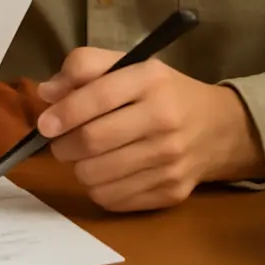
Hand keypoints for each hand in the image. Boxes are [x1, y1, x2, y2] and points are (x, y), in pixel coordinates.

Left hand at [36, 48, 264, 212]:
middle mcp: (163, 120)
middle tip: (59, 141)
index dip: (65, 112)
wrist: (219, 128)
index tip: (44, 124)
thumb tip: (46, 93)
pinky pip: (115, 200)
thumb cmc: (163, 92)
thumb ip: (84, 68)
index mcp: (150, 80)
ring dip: (78, 168)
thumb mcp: (129, 65)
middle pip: (93, 140)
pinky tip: (105, 173)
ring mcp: (170, 160)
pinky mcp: (172, 192)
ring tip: (83, 156)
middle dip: (63, 144)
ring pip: (99, 175)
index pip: (99, 96)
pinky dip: (98, 189)